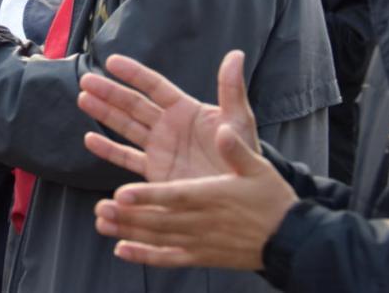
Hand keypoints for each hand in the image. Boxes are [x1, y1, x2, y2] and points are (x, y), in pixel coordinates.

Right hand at [77, 50, 257, 181]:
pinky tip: (90, 139)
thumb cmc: (244, 154)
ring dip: (104, 114)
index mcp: (186, 110)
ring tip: (83, 99)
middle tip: (86, 81)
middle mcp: (168, 126)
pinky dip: (108, 150)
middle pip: (133, 105)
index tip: (111, 62)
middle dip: (109, 92)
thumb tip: (235, 54)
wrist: (242, 197)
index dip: (134, 74)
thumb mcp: (239, 121)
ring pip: (125, 127)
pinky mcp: (155, 173)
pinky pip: (127, 159)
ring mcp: (159, 149)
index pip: (155, 87)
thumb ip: (231, 89)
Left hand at [93, 124, 296, 269]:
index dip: (148, 195)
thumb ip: (236, 149)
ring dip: (128, 232)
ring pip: (158, 238)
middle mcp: (201, 221)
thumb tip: (224, 130)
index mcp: (212, 196)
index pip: (174, 196)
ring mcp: (199, 241)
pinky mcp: (201, 256)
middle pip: (158, 220)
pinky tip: (122, 251)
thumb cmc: (271, 199)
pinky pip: (168, 258)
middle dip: (127, 215)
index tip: (122, 194)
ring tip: (102, 224)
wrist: (289, 240)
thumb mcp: (258, 168)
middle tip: (99, 208)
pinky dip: (144, 256)